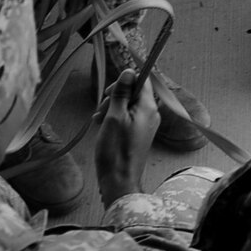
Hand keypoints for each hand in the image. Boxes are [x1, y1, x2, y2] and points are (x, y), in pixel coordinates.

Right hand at [93, 67, 159, 204]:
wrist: (119, 180)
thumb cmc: (115, 149)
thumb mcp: (114, 116)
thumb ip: (122, 93)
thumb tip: (129, 71)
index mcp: (148, 106)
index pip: (142, 80)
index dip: (125, 80)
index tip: (110, 92)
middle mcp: (151, 113)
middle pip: (134, 91)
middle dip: (116, 96)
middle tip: (102, 109)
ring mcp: (146, 124)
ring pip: (129, 104)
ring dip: (112, 107)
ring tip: (99, 120)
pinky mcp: (140, 133)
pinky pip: (128, 116)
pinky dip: (115, 117)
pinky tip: (103, 125)